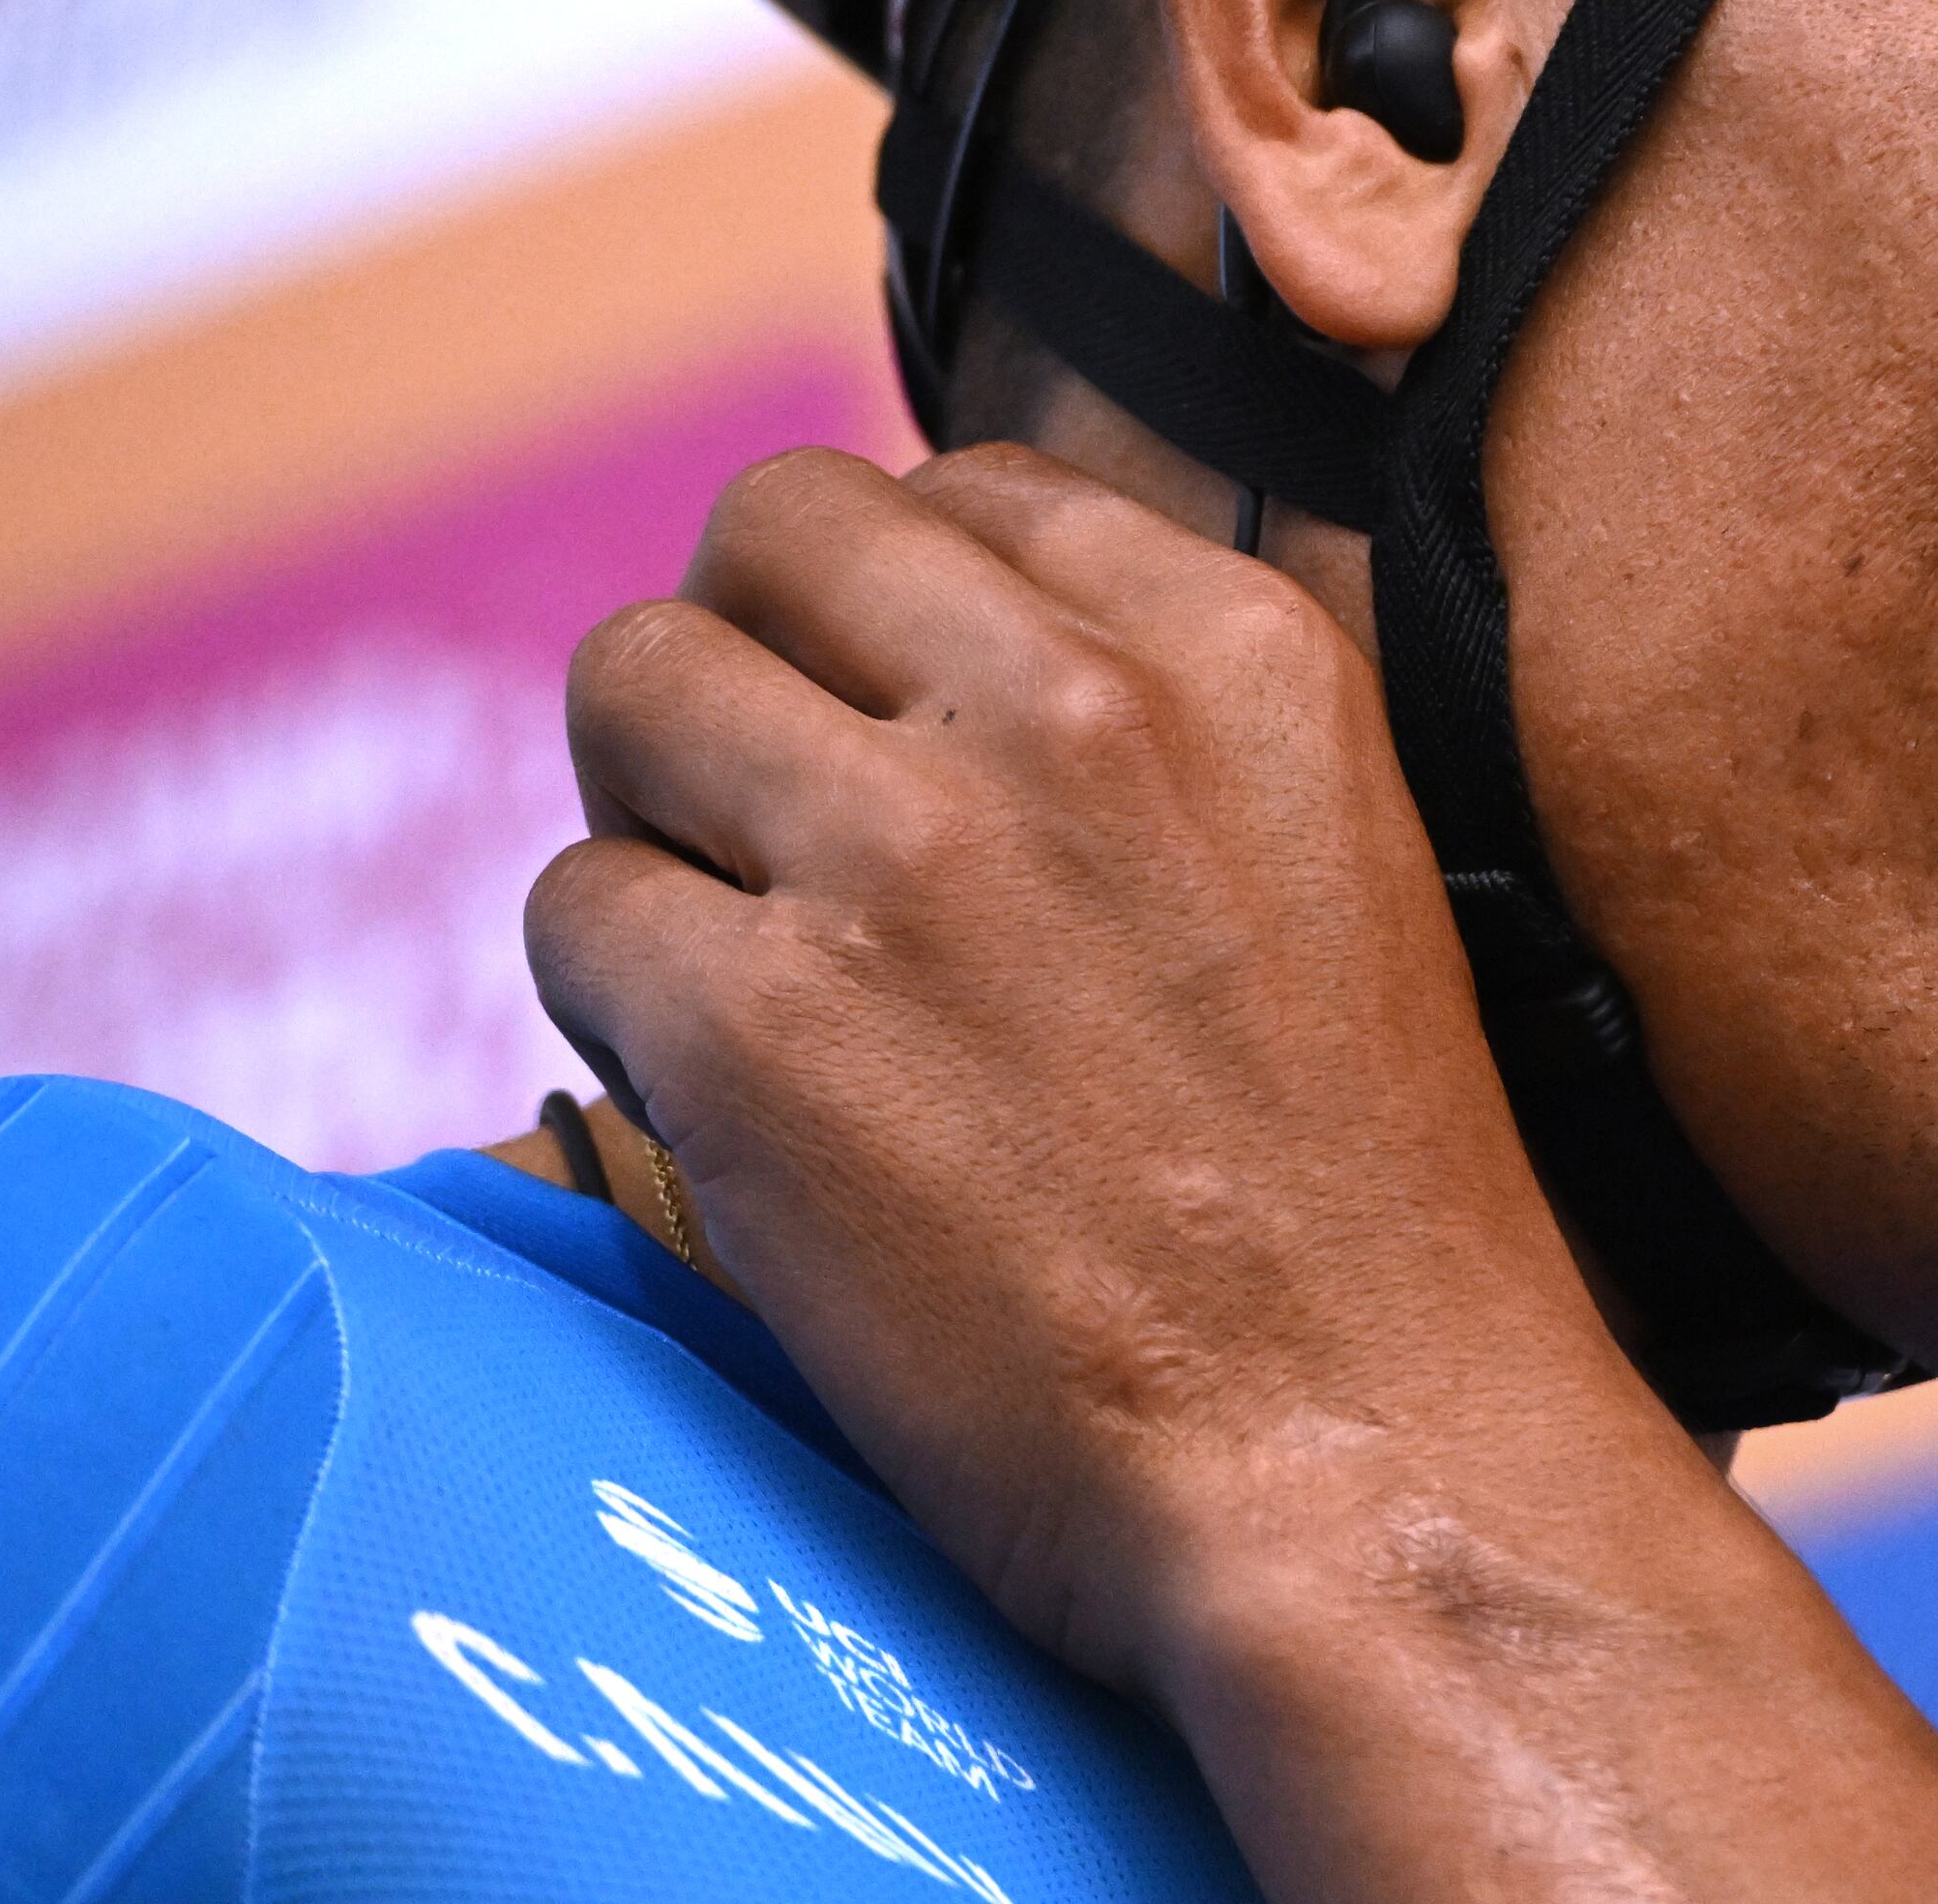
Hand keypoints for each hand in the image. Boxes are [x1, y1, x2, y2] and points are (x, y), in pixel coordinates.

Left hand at [531, 444, 1937, 1901]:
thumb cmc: (1360, 1196)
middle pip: (763, 531)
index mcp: (1235, 645)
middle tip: (769, 819)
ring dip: (657, 813)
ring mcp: (902, 856)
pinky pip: (572, 908)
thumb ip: (1152, 722)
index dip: (890, 614)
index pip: (954, 488)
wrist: (1364, 1448)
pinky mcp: (758, 1029)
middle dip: (747, 659)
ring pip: (631, 680)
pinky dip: (616, 1002)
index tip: (899, 737)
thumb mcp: (1331, 848)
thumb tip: (928, 650)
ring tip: (735, 950)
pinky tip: (726, 1091)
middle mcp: (1069, 705)